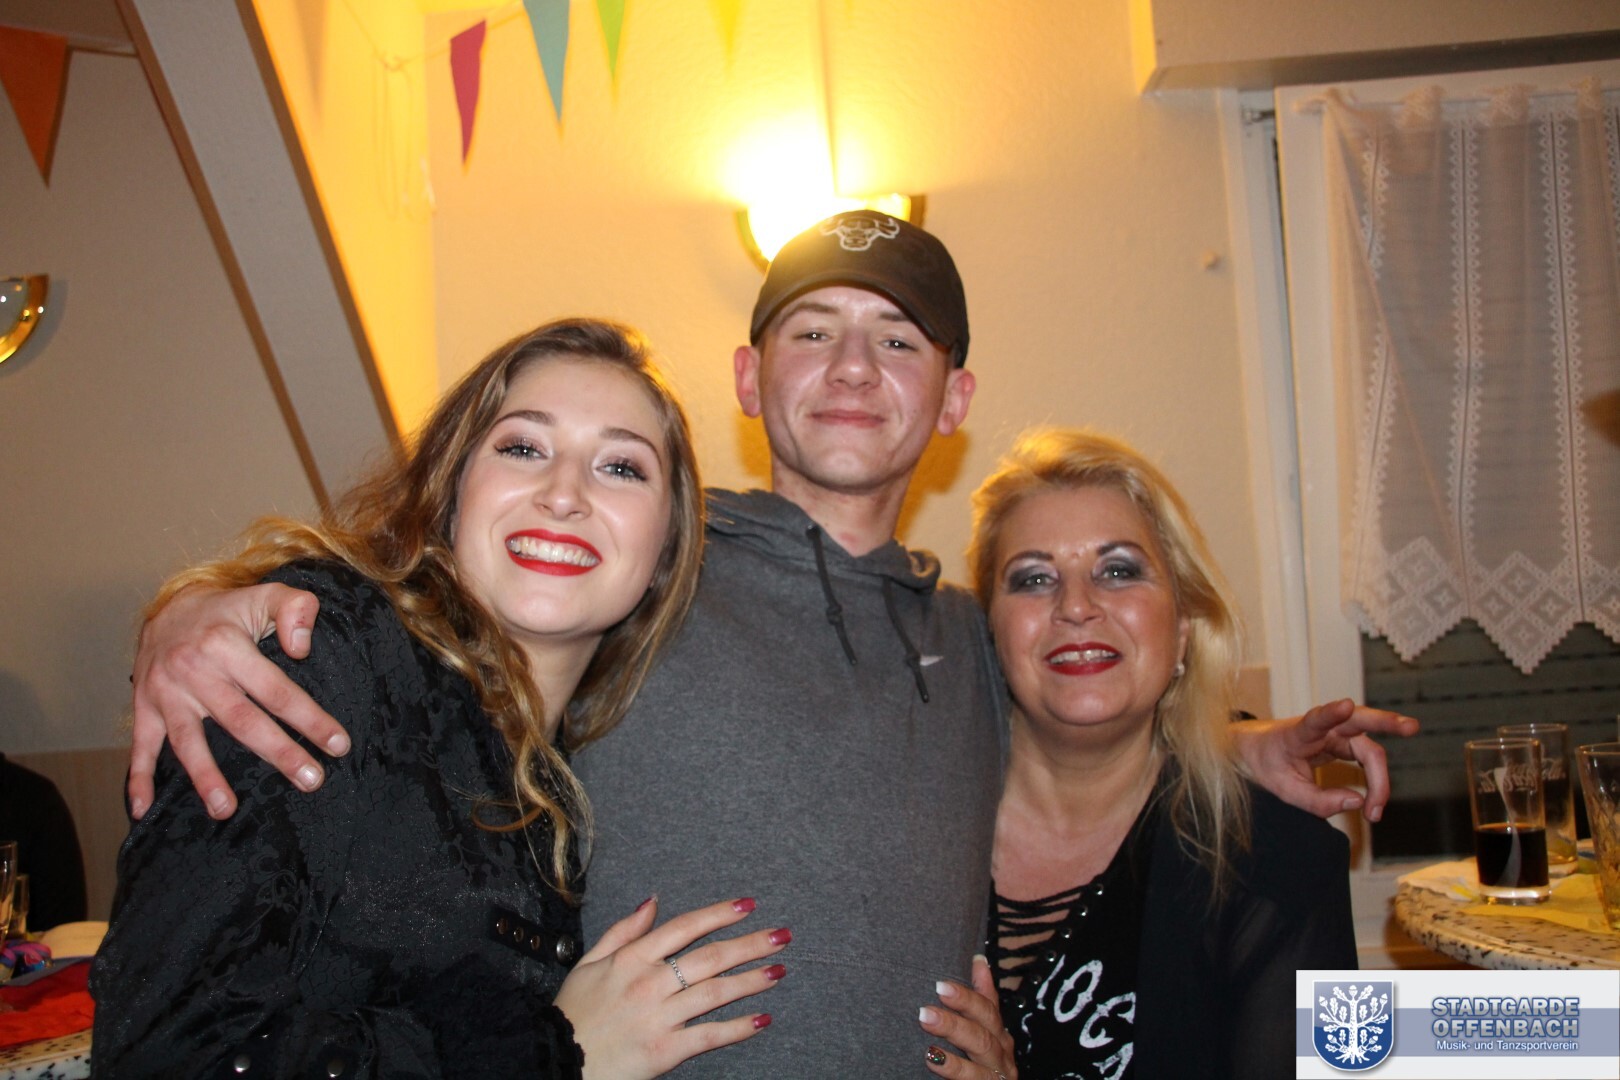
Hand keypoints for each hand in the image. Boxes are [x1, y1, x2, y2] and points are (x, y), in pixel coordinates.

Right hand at [128, 583, 348, 819]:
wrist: (169, 608)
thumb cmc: (231, 610)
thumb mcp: (266, 595)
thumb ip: (295, 609)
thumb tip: (302, 647)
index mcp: (226, 645)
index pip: (275, 689)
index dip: (308, 718)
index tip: (338, 745)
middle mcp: (194, 670)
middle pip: (241, 720)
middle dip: (279, 752)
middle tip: (312, 780)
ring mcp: (165, 692)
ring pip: (188, 740)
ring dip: (206, 777)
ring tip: (227, 809)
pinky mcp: (143, 707)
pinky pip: (139, 746)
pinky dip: (138, 778)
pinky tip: (143, 810)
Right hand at [555, 896, 788, 1078]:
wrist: (556, 1059)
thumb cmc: (573, 1012)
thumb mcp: (589, 962)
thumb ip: (624, 931)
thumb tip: (653, 900)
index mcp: (632, 958)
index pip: (685, 927)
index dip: (719, 914)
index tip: (748, 905)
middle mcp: (650, 983)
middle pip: (710, 957)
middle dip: (750, 944)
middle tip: (782, 936)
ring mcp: (659, 1017)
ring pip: (715, 993)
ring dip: (751, 980)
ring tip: (779, 971)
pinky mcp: (665, 1051)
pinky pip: (709, 1036)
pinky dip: (738, 1028)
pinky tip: (761, 1020)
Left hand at [919, 955, 1016, 1078]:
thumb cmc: (979, 1067)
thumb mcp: (980, 1034)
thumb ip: (979, 1001)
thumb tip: (979, 960)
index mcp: (997, 1034)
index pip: (987, 1006)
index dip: (966, 994)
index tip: (940, 983)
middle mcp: (1001, 1052)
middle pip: (984, 1023)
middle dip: (958, 1008)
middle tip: (927, 1002)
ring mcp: (998, 1073)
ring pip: (982, 1046)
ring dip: (954, 1031)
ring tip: (926, 1020)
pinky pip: (974, 1077)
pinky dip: (954, 1068)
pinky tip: (933, 1059)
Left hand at [1232, 699, 1418, 821]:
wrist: (1256, 749)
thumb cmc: (1267, 764)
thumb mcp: (1283, 790)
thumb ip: (1317, 801)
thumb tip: (1357, 803)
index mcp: (1296, 733)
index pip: (1314, 720)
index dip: (1330, 713)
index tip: (1345, 705)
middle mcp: (1320, 728)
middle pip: (1358, 721)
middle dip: (1386, 722)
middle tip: (1411, 728)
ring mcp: (1334, 733)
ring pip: (1367, 745)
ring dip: (1380, 775)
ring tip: (1376, 810)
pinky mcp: (1343, 743)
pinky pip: (1366, 756)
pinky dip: (1374, 778)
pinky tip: (1376, 801)